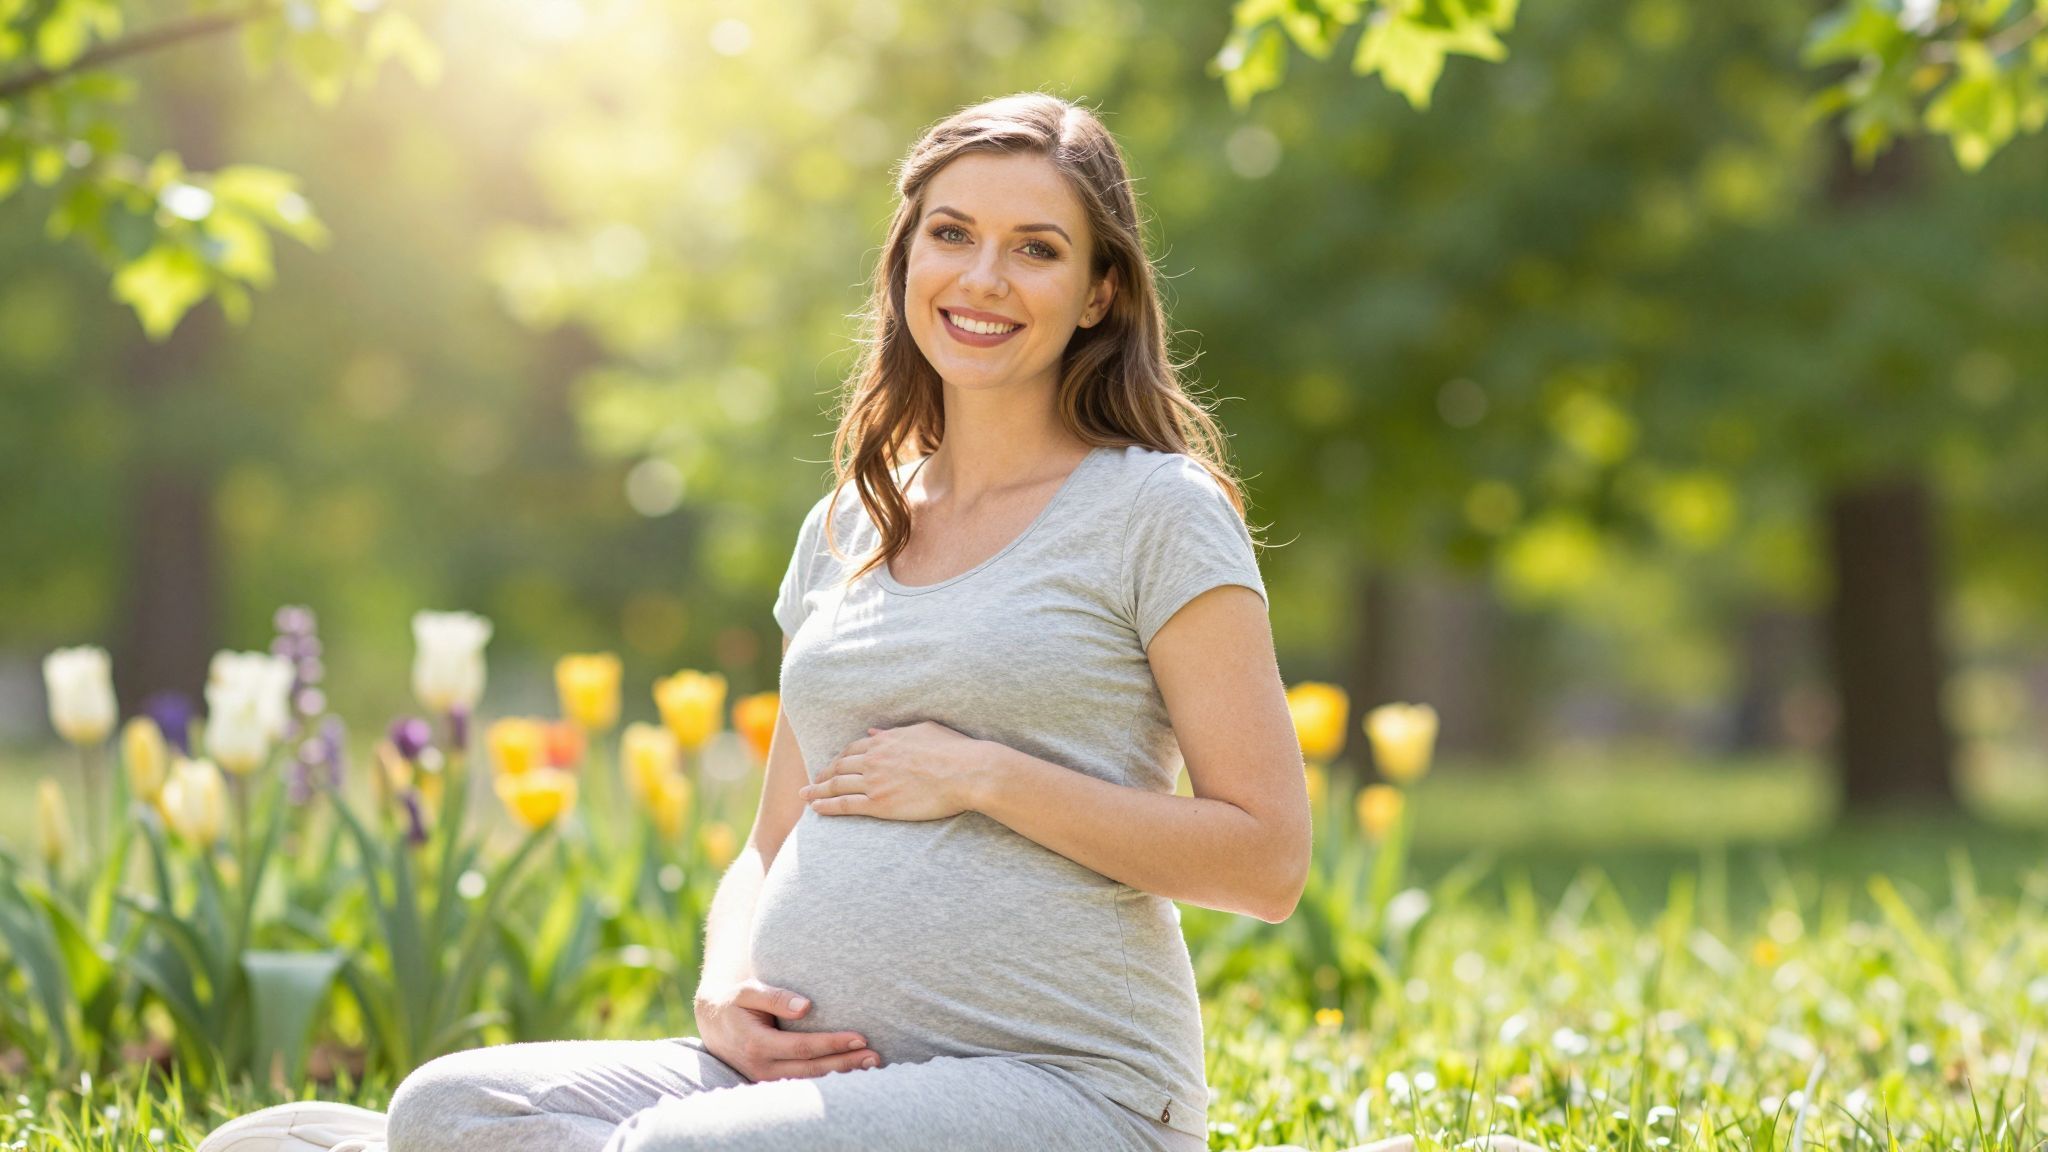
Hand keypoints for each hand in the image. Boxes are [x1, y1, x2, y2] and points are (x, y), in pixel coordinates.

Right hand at [693, 979, 881, 1081]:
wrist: (713, 1022)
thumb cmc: (734, 1001)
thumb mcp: (748, 991)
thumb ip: (774, 996)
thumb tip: (806, 1006)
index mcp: (756, 1044)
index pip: (802, 1047)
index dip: (832, 1044)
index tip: (859, 1037)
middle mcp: (761, 1067)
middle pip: (811, 1070)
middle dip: (844, 1064)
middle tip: (875, 1057)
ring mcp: (765, 1079)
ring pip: (809, 1081)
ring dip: (840, 1074)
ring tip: (870, 1065)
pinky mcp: (770, 1082)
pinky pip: (802, 1083)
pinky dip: (827, 1078)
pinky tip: (850, 1071)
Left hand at [799, 721, 990, 820]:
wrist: (966, 772)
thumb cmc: (953, 750)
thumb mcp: (922, 731)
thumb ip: (894, 733)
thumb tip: (873, 733)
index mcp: (884, 742)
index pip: (851, 750)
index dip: (838, 759)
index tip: (830, 766)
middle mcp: (874, 760)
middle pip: (838, 767)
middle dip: (821, 775)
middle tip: (810, 783)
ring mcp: (875, 782)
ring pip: (837, 786)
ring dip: (817, 791)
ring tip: (805, 797)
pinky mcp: (880, 804)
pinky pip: (845, 805)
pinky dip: (827, 806)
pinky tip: (816, 809)